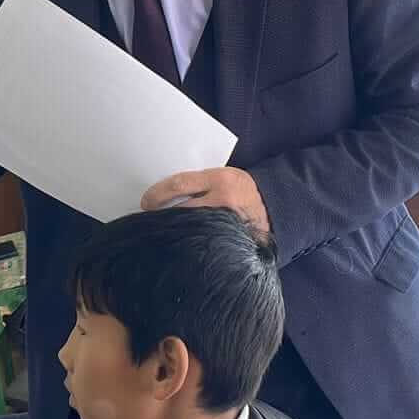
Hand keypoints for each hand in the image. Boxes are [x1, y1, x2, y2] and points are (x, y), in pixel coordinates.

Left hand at [141, 167, 271, 233]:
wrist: (271, 206)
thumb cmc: (241, 189)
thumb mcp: (222, 176)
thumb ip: (198, 182)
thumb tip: (165, 193)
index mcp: (220, 179)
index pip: (179, 184)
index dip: (157, 194)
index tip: (146, 201)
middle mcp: (223, 200)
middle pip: (181, 209)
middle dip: (162, 214)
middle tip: (151, 218)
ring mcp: (227, 222)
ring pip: (190, 227)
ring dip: (174, 229)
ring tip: (163, 229)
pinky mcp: (231, 239)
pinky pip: (203, 240)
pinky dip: (189, 240)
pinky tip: (181, 241)